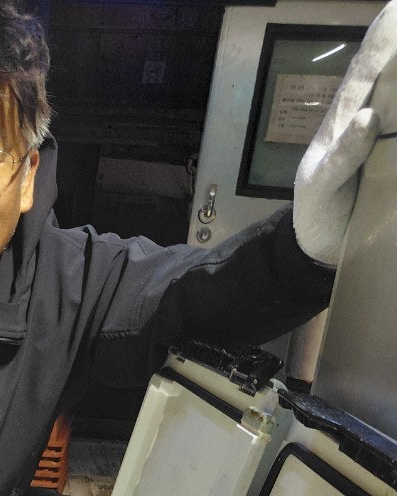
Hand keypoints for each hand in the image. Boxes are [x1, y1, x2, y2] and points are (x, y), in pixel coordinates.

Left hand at [294, 1, 396, 264]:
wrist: (320, 249)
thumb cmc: (314, 209)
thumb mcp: (319, 185)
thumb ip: (341, 155)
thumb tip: (369, 116)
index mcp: (347, 119)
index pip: (366, 68)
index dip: (382, 37)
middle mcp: (373, 121)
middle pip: (396, 77)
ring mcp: (390, 142)